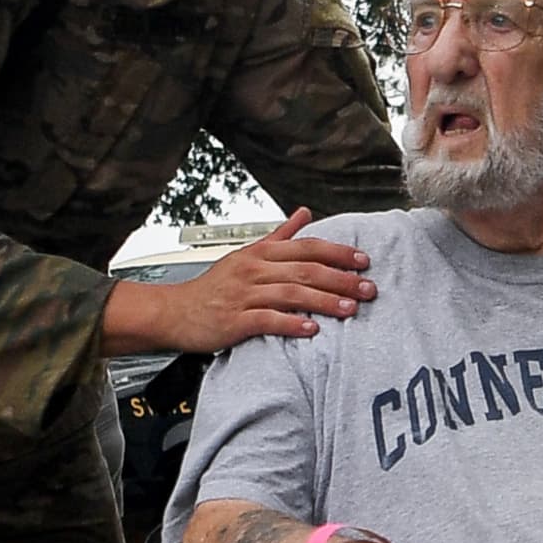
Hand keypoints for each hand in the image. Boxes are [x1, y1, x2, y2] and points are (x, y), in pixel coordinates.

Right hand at [107, 209, 376, 352]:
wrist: (174, 311)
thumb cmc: (214, 286)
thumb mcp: (247, 254)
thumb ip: (280, 236)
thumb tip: (306, 212)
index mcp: (260, 253)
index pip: (306, 247)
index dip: (337, 253)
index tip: (364, 261)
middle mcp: (253, 270)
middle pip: (305, 270)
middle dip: (340, 279)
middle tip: (369, 289)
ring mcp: (243, 295)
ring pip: (290, 294)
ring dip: (323, 302)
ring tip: (350, 309)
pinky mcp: (234, 321)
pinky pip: (266, 320)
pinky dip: (290, 324)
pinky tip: (312, 330)